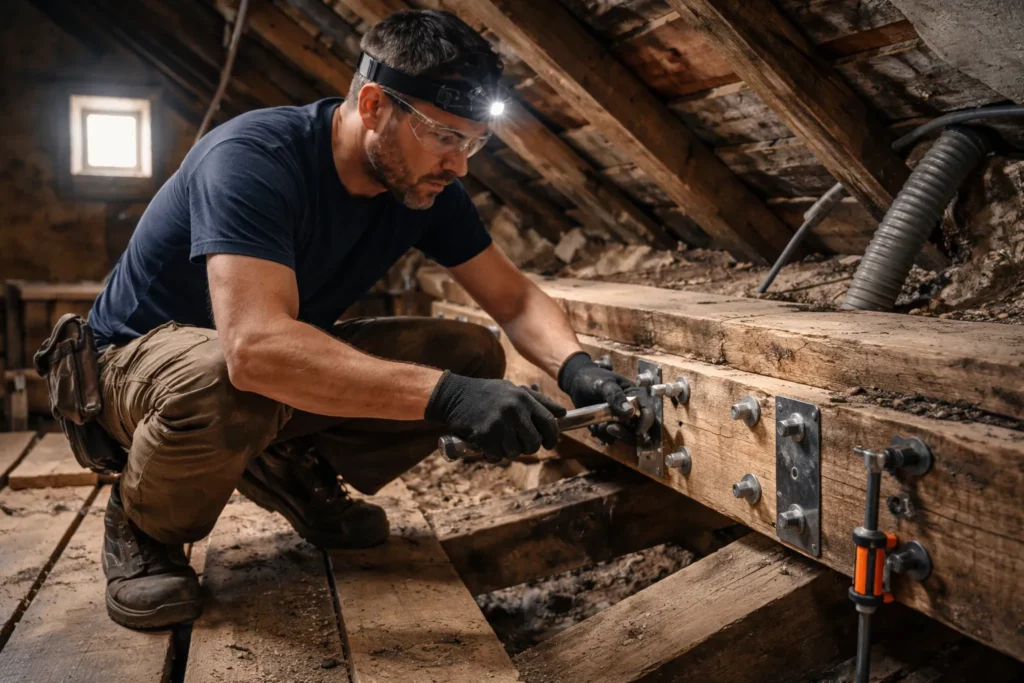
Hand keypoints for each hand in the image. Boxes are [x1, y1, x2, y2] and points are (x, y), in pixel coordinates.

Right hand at [426, 371, 567, 462]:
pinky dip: (493, 455)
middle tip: (519, 443)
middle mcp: (514, 411)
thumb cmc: (487, 393)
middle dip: (528, 447)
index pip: (549, 424)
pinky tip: (487, 444)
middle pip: (534, 443)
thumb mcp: (513, 390)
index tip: (550, 443)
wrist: (454, 395)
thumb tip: (562, 413)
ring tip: (499, 439)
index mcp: (524, 399)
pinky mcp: (485, 435)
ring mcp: (499, 424)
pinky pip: (497, 456)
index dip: (553, 437)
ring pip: (515, 452)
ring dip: (508, 450)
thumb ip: (538, 401)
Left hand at [558, 352, 654, 445]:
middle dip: (626, 433)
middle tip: (609, 427)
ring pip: (625, 437)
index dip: (646, 423)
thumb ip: (616, 396)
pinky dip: (602, 434)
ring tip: (598, 424)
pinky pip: (609, 438)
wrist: (576, 383)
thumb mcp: (604, 384)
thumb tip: (629, 412)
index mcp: (635, 397)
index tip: (638, 432)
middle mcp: (630, 411)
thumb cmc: (593, 378)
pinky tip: (594, 425)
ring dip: (612, 434)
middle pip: (639, 431)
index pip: (647, 413)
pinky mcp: (608, 427)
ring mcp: (619, 421)